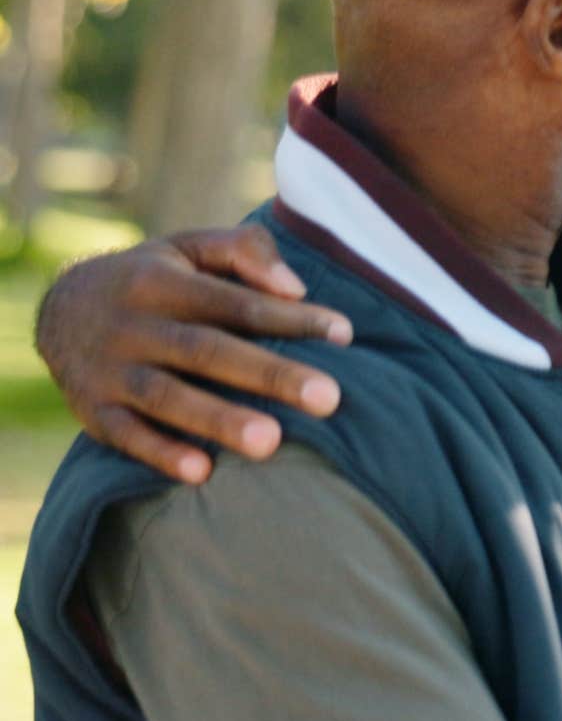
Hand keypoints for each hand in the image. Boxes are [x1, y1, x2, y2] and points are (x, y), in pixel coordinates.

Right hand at [36, 225, 352, 483]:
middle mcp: (133, 325)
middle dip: (269, 375)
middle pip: (207, 350)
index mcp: (162, 282)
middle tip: (328, 398)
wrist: (58, 307)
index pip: (236, 303)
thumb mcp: (190, 248)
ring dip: (218, 420)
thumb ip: (244, 252)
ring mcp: (109, 370)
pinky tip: (203, 473)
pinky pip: (125, 435)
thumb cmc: (155, 277)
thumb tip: (296, 288)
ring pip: (166, 396)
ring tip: (272, 442)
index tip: (344, 334)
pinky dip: (160, 453)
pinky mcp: (91, 411)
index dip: (290, 318)